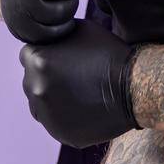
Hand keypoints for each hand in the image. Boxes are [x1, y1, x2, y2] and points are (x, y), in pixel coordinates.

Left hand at [19, 18, 140, 147]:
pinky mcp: (61, 134)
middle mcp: (36, 89)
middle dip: (47, 77)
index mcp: (38, 62)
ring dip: (53, 98)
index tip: (61, 58)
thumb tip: (47, 39)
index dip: (45, 54)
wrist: (135, 88)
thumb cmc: (111, 54)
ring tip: (78, 93)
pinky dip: (66, 116)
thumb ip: (56, 35)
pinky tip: (84, 107)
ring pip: (40, 105)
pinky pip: (56, 123)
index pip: (28, 56)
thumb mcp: (82, 29)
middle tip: (73, 76)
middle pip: (32, 81)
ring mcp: (47, 115)